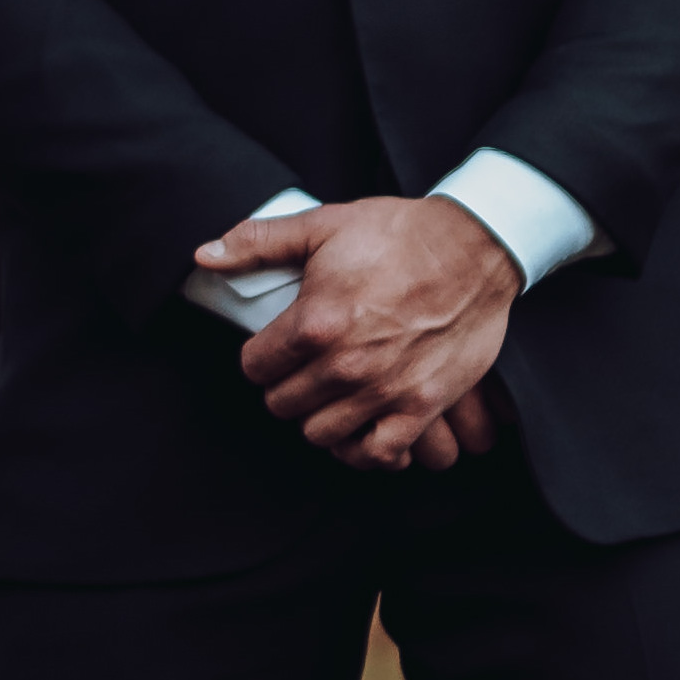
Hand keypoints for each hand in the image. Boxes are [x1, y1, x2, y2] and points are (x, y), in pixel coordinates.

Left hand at [201, 198, 519, 468]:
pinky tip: (360, 428)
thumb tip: (204, 256)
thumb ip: (258, 243)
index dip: (259, 357)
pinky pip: (378, 454)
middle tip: (301, 370)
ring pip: (320, 434)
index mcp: (314, 322)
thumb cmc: (400, 233)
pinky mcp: (421, 406)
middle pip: (283, 404)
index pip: (254, 367)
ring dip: (318, 417)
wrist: (475, 247)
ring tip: (328, 396)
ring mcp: (384, 390)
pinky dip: (363, 449)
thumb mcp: (323, 225)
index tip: (274, 349)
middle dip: (285, 387)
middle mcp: (345, 365)